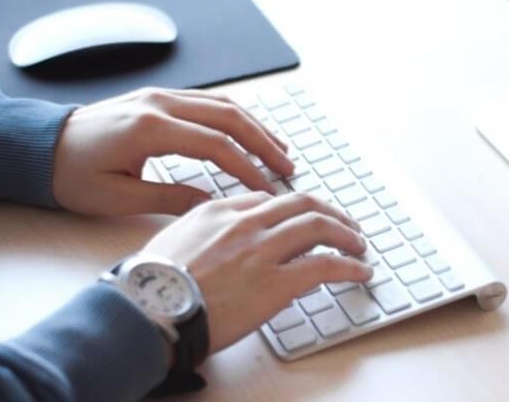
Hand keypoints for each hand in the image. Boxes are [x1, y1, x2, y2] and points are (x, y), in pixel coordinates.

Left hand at [53, 87, 293, 214]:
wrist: (39, 146)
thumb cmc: (71, 175)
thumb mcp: (118, 197)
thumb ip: (170, 197)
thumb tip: (213, 203)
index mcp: (149, 128)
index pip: (216, 146)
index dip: (248, 168)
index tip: (268, 189)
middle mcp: (159, 103)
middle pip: (229, 118)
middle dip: (263, 143)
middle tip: (288, 167)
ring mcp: (159, 95)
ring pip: (222, 105)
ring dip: (255, 127)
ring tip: (280, 149)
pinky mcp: (158, 98)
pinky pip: (207, 102)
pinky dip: (235, 118)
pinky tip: (249, 133)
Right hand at [143, 192, 372, 353]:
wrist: (148, 309)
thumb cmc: (153, 282)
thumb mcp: (175, 238)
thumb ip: (204, 228)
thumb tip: (222, 236)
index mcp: (221, 210)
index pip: (270, 200)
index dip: (296, 208)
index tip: (306, 217)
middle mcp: (247, 223)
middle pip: (302, 204)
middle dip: (330, 212)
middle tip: (344, 224)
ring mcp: (263, 250)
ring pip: (320, 227)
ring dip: (346, 234)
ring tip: (358, 244)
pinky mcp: (277, 282)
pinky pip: (325, 265)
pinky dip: (349, 266)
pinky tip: (359, 271)